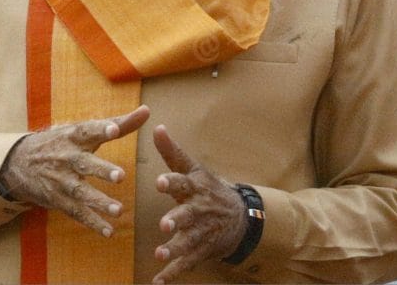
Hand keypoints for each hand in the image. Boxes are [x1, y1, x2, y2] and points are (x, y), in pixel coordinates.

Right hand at [0, 105, 149, 236]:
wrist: (19, 162)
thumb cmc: (63, 142)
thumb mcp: (84, 130)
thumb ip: (119, 123)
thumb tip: (147, 110)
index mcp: (75, 136)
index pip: (88, 131)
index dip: (101, 129)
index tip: (114, 129)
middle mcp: (67, 158)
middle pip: (84, 163)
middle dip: (102, 170)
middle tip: (121, 176)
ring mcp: (61, 180)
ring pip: (80, 192)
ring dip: (99, 202)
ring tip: (119, 210)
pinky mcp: (57, 199)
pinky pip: (75, 213)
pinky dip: (92, 222)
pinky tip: (109, 231)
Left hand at [151, 125, 246, 283]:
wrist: (240, 216)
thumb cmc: (209, 189)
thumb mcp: (194, 169)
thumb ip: (172, 152)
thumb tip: (156, 126)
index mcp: (195, 188)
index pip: (183, 182)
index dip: (172, 182)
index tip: (160, 182)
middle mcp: (199, 209)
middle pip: (187, 214)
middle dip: (177, 219)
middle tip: (165, 224)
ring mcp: (201, 231)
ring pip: (187, 240)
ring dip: (174, 247)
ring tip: (161, 253)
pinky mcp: (201, 250)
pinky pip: (187, 263)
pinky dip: (173, 273)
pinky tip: (159, 282)